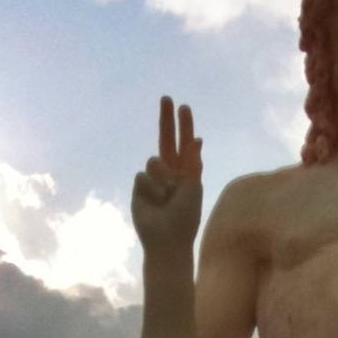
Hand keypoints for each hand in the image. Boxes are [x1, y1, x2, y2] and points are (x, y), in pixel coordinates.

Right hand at [131, 96, 202, 253]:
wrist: (167, 240)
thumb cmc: (185, 217)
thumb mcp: (193, 187)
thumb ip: (193, 162)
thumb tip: (198, 139)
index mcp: (184, 171)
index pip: (183, 143)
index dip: (183, 126)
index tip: (183, 107)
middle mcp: (168, 172)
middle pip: (165, 140)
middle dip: (166, 119)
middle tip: (166, 98)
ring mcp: (152, 179)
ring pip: (154, 161)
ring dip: (163, 178)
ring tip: (167, 198)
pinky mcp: (139, 188)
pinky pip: (143, 175)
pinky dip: (151, 187)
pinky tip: (155, 202)